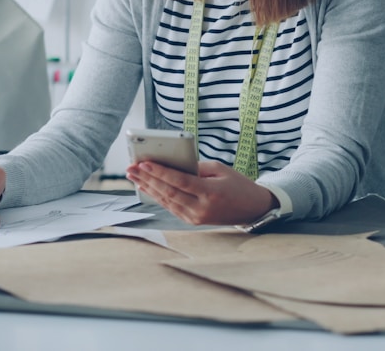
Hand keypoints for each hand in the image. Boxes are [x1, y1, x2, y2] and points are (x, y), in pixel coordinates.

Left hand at [125, 160, 275, 225]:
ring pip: (166, 201)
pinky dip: (158, 196)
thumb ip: (196, 167)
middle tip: (131, 168)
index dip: (160, 172)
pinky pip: (171, 207)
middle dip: (147, 179)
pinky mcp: (193, 221)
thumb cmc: (238, 185)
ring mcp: (196, 218)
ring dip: (148, 188)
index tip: (144, 163)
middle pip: (168, 192)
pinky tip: (147, 187)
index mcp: (210, 193)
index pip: (179, 181)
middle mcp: (201, 209)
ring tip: (134, 176)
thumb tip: (172, 164)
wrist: (253, 209)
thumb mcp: (220, 169)